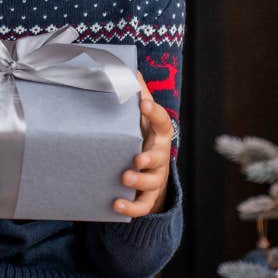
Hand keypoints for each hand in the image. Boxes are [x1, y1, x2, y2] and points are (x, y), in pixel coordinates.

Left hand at [114, 75, 172, 217]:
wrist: (150, 169)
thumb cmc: (143, 136)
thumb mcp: (142, 117)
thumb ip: (138, 95)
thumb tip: (130, 68)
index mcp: (158, 133)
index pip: (161, 121)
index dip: (153, 112)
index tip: (142, 104)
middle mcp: (160, 155)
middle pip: (159, 156)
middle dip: (149, 158)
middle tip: (137, 158)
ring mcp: (155, 177)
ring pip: (151, 182)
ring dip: (139, 181)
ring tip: (124, 178)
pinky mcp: (148, 196)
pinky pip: (142, 205)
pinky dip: (131, 208)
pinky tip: (116, 206)